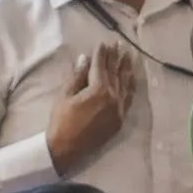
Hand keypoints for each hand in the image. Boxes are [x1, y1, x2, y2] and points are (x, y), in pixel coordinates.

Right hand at [47, 42, 138, 169]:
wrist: (65, 149)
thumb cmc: (61, 121)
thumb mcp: (65, 96)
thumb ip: (77, 76)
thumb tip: (85, 59)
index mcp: (98, 89)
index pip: (100, 66)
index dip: (101, 54)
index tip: (103, 43)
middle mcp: (113, 96)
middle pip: (115, 72)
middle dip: (116, 57)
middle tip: (119, 44)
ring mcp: (119, 108)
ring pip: (126, 83)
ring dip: (127, 68)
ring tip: (130, 56)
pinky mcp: (120, 118)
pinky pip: (129, 97)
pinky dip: (131, 85)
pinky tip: (132, 77)